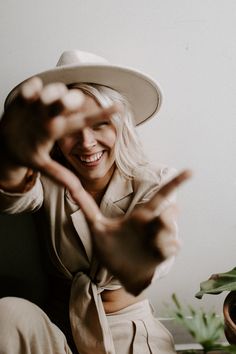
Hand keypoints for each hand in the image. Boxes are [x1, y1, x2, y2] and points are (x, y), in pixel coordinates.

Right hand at [1, 77, 119, 186]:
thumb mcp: (46, 167)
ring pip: (50, 94)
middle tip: (78, 99)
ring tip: (48, 100)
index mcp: (61, 129)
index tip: (119, 108)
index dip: (101, 115)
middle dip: (71, 101)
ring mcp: (38, 106)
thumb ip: (63, 179)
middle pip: (66, 104)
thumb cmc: (31, 153)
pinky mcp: (22, 101)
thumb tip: (82, 197)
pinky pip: (29, 90)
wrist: (7, 144)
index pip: (83, 122)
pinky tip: (32, 91)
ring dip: (52, 94)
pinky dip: (31, 89)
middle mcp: (52, 115)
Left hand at [69, 169, 191, 294]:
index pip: (160, 196)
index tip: (190, 171)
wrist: (118, 274)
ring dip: (162, 236)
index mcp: (140, 216)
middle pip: (171, 212)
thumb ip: (86, 206)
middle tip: (158, 221)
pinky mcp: (164, 255)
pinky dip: (164, 248)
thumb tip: (68, 185)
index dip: (175, 183)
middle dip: (169, 216)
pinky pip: (173, 246)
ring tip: (150, 244)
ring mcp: (161, 241)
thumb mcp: (97, 227)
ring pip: (172, 231)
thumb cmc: (110, 249)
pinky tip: (154, 253)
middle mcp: (154, 226)